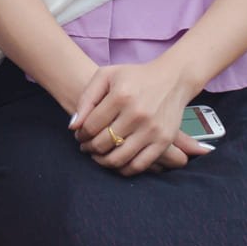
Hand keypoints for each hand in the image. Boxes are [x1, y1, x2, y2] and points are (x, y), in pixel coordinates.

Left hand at [68, 59, 212, 175]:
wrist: (172, 78)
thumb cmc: (134, 77)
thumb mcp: (106, 76)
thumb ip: (86, 98)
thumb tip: (73, 126)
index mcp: (121, 96)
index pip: (90, 126)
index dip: (81, 134)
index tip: (79, 134)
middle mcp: (137, 114)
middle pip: (102, 144)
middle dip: (89, 148)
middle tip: (86, 146)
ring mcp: (152, 129)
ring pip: (118, 158)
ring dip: (102, 161)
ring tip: (98, 155)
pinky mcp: (164, 141)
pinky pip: (139, 166)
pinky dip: (123, 169)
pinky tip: (116, 161)